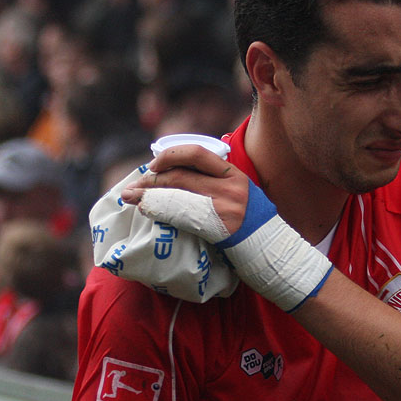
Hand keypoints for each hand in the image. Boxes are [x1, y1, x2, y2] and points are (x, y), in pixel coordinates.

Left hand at [121, 144, 249, 233]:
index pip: (196, 154)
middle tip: (133, 188)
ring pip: (177, 195)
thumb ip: (214, 181)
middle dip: (152, 180)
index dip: (169, 156)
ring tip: (132, 198)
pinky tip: (148, 212)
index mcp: (234, 174)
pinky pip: (182, 216)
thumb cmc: (249, 220)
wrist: (268, 246)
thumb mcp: (238, 192)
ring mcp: (225, 208)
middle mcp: (230, 187)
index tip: (153, 165)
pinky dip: (161, 212)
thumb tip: (174, 173)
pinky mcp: (219, 228)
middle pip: (181, 177)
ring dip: (149, 196)